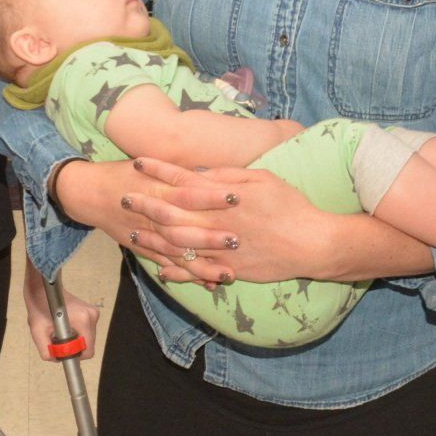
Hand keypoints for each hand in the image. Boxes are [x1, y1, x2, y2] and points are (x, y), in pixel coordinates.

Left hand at [23, 268, 100, 360]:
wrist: (44, 288)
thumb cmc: (40, 305)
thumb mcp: (37, 331)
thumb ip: (46, 351)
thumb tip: (57, 359)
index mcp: (83, 320)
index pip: (88, 351)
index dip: (75, 354)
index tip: (62, 349)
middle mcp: (91, 316)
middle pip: (88, 345)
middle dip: (73, 346)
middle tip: (57, 338)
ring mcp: (93, 313)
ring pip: (87, 338)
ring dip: (74, 339)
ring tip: (59, 330)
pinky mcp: (91, 312)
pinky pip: (86, 331)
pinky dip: (76, 332)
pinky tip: (64, 325)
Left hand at [120, 158, 336, 285]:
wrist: (312, 243)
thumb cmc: (290, 206)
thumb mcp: (262, 178)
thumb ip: (229, 175)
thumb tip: (202, 173)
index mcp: (223, 196)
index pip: (183, 179)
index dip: (158, 170)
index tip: (138, 162)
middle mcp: (216, 222)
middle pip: (172, 212)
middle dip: (145, 203)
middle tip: (122, 197)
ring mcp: (220, 248)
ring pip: (178, 245)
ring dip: (153, 239)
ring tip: (132, 233)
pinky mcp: (229, 269)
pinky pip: (197, 273)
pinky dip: (177, 272)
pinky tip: (160, 270)